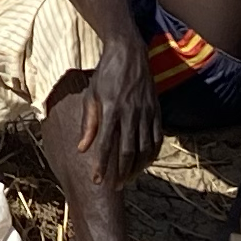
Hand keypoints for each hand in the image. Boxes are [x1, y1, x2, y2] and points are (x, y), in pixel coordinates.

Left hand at [73, 46, 160, 185]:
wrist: (129, 52)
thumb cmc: (106, 74)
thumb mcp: (91, 95)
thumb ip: (88, 124)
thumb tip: (82, 149)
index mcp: (111, 109)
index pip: (105, 145)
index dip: (101, 165)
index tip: (97, 180)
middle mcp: (130, 113)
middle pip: (128, 151)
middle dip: (121, 172)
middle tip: (115, 187)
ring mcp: (146, 111)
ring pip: (145, 147)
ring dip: (138, 167)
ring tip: (129, 179)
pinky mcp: (157, 109)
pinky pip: (157, 137)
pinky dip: (152, 153)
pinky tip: (146, 163)